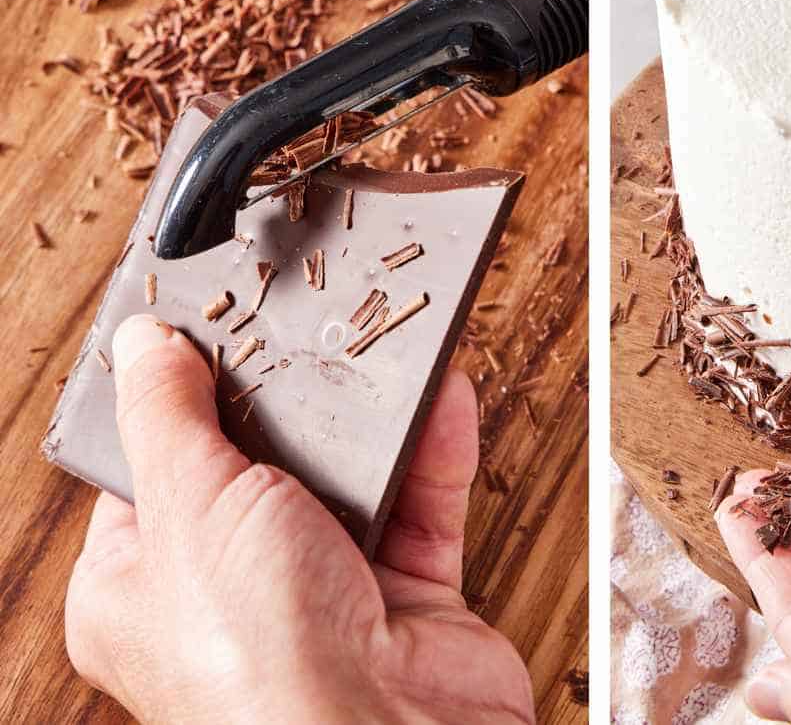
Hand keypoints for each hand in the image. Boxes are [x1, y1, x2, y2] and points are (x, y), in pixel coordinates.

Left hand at [65, 315, 533, 724]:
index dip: (187, 398)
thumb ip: (170, 416)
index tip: (217, 334)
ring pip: (356, 480)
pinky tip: (441, 400)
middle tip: (314, 332)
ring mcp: (328, 595)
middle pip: (268, 465)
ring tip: (390, 351)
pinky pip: (425, 505)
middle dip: (301, 402)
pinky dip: (437, 451)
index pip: (157, 469)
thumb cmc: (258, 664)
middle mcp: (237, 594)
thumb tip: (143, 346)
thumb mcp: (191, 503)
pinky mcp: (408, 598)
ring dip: (379, 421)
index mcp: (148, 584)